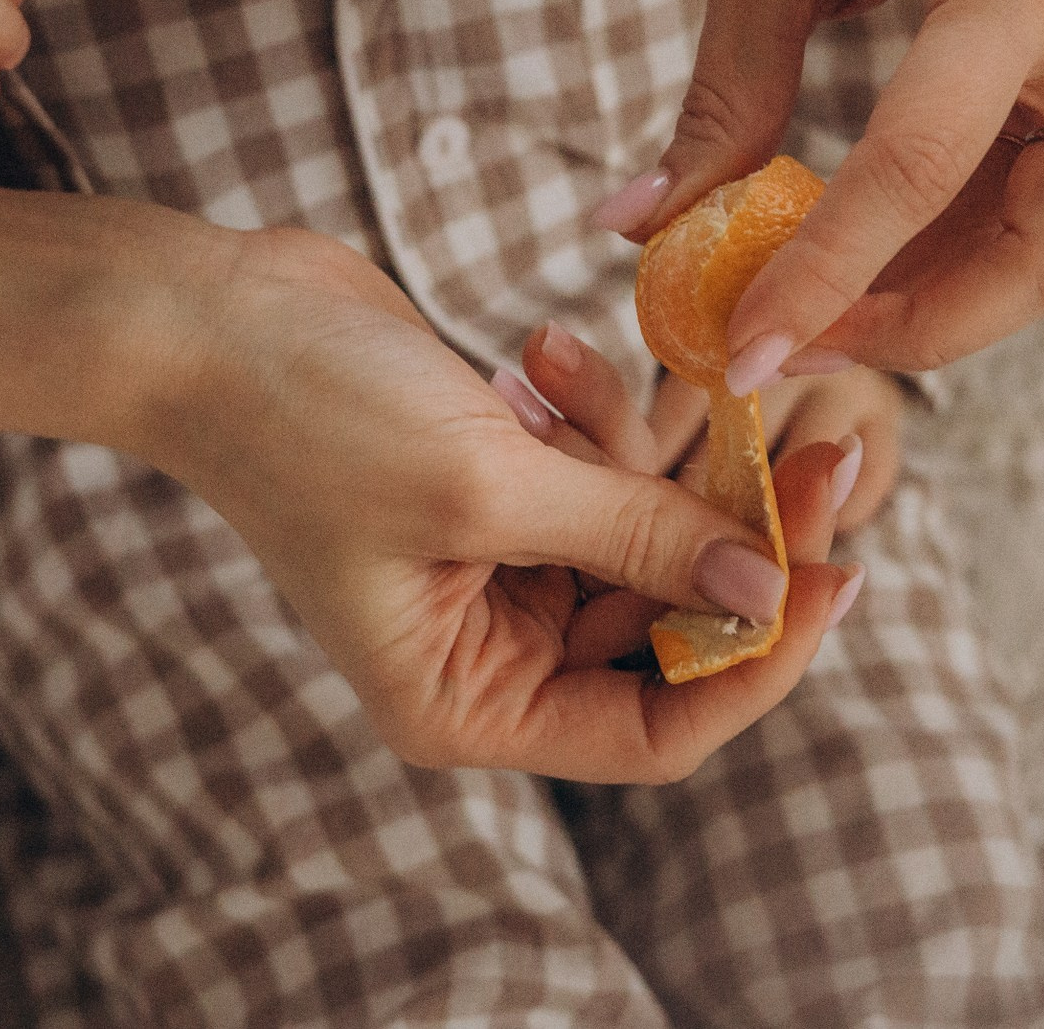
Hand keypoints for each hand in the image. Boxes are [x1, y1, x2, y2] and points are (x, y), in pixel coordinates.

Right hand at [161, 226, 858, 783]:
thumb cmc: (309, 417)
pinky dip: (590, 411)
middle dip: (732, 534)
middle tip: (818, 442)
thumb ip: (639, 538)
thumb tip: (770, 588)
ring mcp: (491, 565)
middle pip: (667, 626)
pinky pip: (598, 468)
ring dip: (638, 449)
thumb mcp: (488, 486)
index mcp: (464, 701)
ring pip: (643, 533)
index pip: (658, 726)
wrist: (203, 316)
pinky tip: (533, 352)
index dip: (761, 662)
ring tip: (565, 370)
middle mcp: (483, 652)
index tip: (840, 573)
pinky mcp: (496, 483)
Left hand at [601, 0, 1043, 380]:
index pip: (919, 171)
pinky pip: (1037, 206)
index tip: (740, 349)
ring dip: (939, 305)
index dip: (825, 277)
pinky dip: (952, 256)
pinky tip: (855, 259)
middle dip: (926, 329)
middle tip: (794, 348)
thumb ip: (719, 94)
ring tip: (809, 312)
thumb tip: (641, 229)